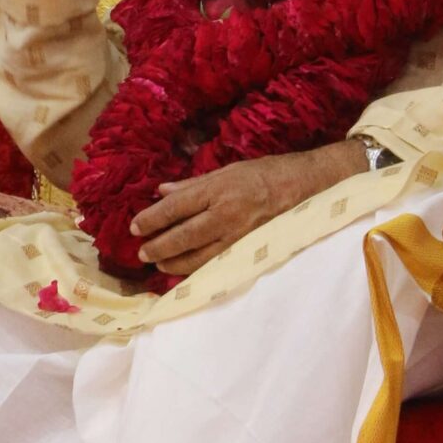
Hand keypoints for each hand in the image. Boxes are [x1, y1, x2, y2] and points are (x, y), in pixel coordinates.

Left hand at [132, 141, 365, 274]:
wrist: (306, 185)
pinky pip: (218, 263)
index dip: (153, 219)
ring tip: (158, 265)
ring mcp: (239, 234)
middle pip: (184, 235)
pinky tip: (184, 272)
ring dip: (175, 263)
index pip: (176, 207)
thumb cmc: (264, 173)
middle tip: (142, 253)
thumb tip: (161, 192)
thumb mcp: (226, 171)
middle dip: (159, 246)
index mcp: (219, 189)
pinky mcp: (250, 248)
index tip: (136, 227)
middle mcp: (227, 213)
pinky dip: (197, 270)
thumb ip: (192, 185)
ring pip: (200, 256)